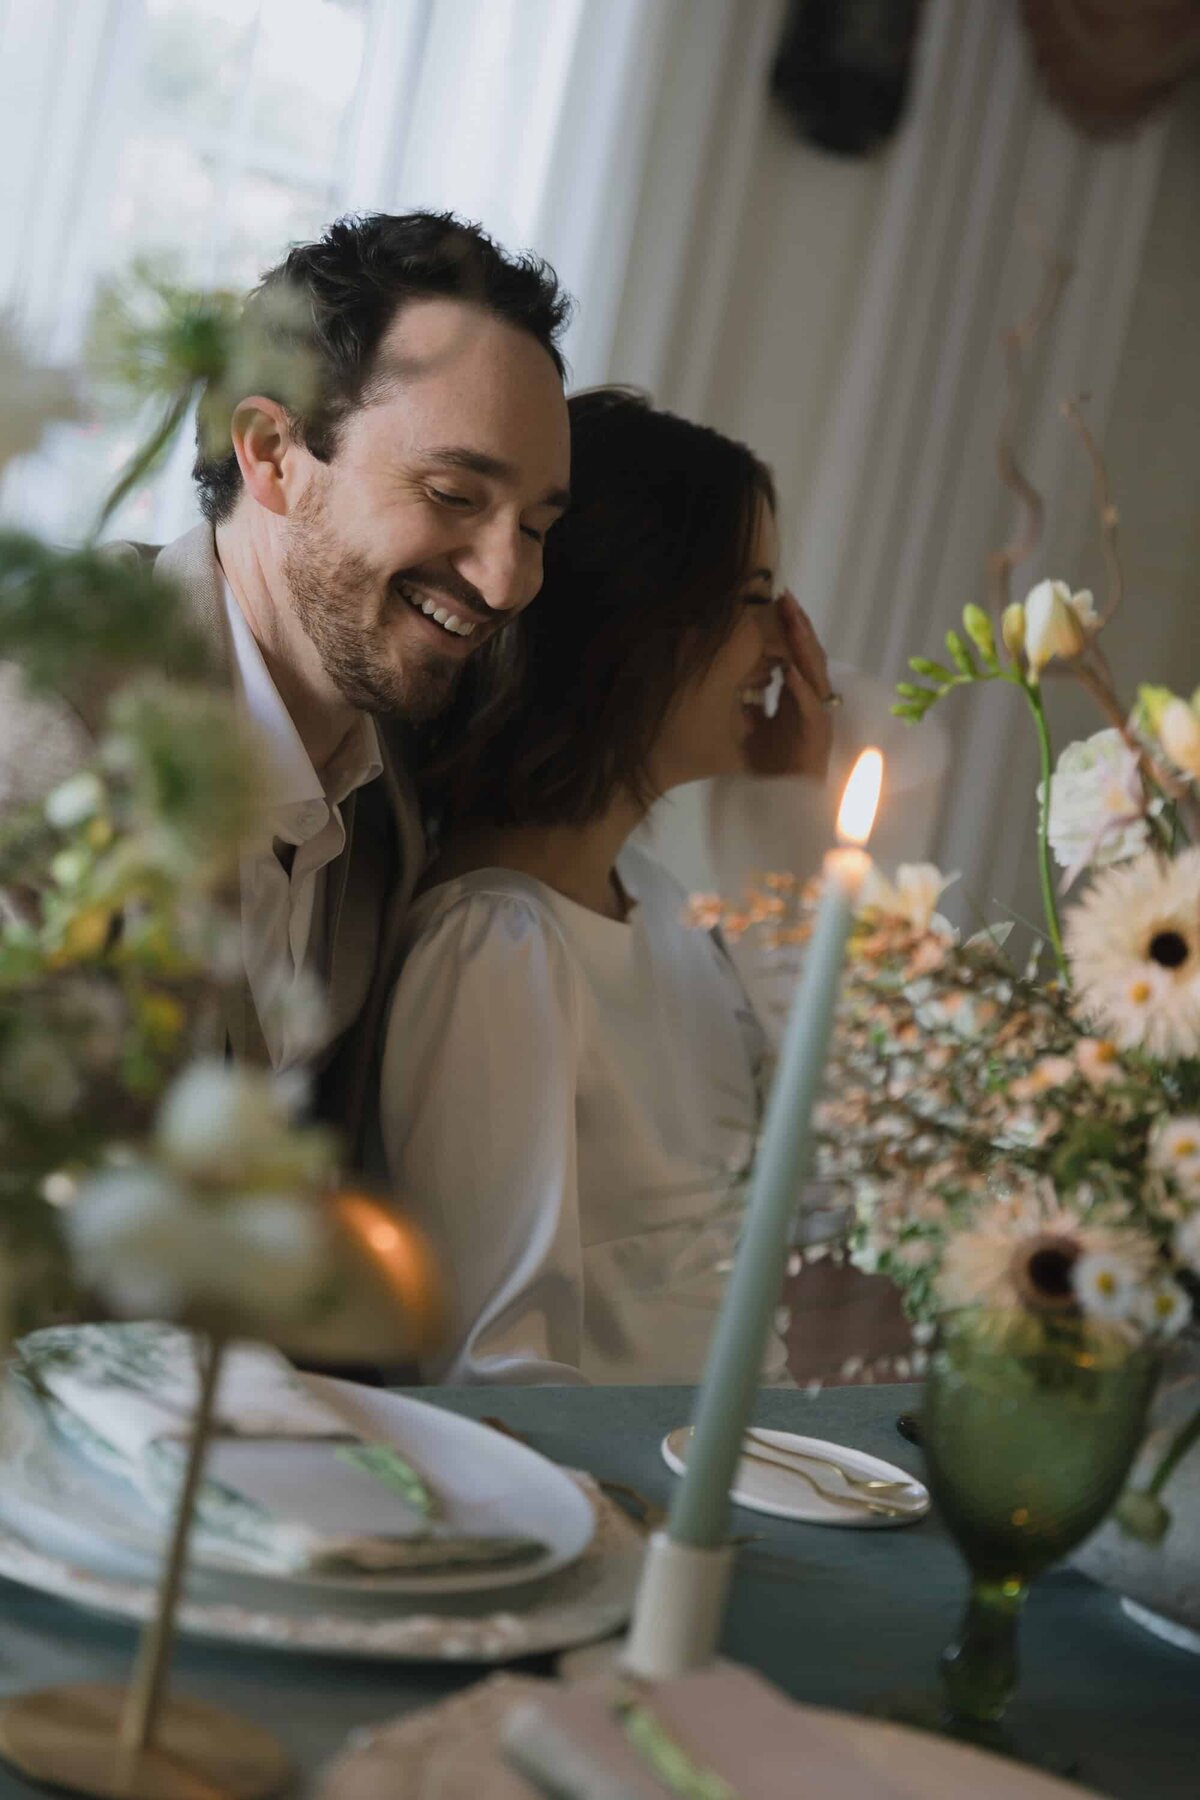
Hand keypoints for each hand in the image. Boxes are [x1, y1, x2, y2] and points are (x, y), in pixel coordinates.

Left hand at [744, 592, 835, 779]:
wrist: (783, 807)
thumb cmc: (772, 771)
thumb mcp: (748, 729)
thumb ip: (750, 699)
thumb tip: (742, 670)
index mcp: (796, 698)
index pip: (794, 652)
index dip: (788, 628)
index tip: (778, 601)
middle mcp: (811, 704)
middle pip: (807, 656)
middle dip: (796, 627)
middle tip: (786, 598)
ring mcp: (817, 720)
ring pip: (813, 675)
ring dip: (803, 647)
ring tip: (793, 620)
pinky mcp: (816, 739)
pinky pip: (809, 709)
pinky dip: (801, 691)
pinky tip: (790, 674)